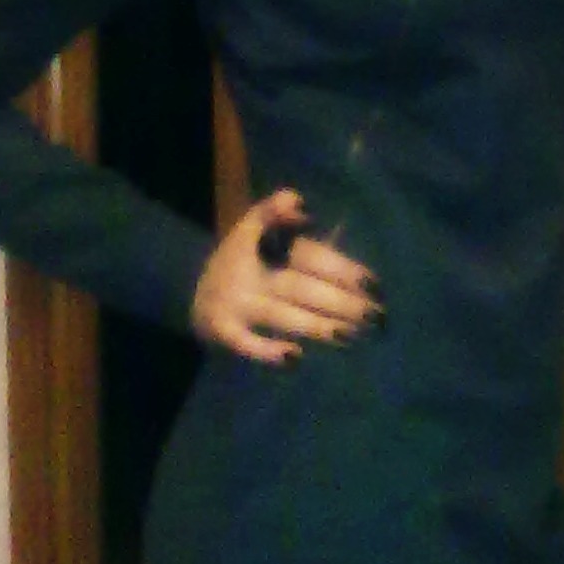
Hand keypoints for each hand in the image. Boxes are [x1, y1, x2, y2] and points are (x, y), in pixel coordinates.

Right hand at [190, 187, 382, 363]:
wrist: (187, 288)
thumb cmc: (239, 260)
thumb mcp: (251, 228)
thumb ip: (276, 212)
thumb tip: (302, 205)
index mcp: (263, 244)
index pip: (308, 255)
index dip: (341, 268)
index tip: (374, 284)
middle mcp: (250, 272)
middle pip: (300, 286)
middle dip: (341, 302)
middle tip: (376, 317)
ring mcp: (236, 303)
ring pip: (281, 315)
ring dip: (316, 325)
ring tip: (350, 336)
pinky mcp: (222, 331)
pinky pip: (245, 344)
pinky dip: (268, 352)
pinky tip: (295, 358)